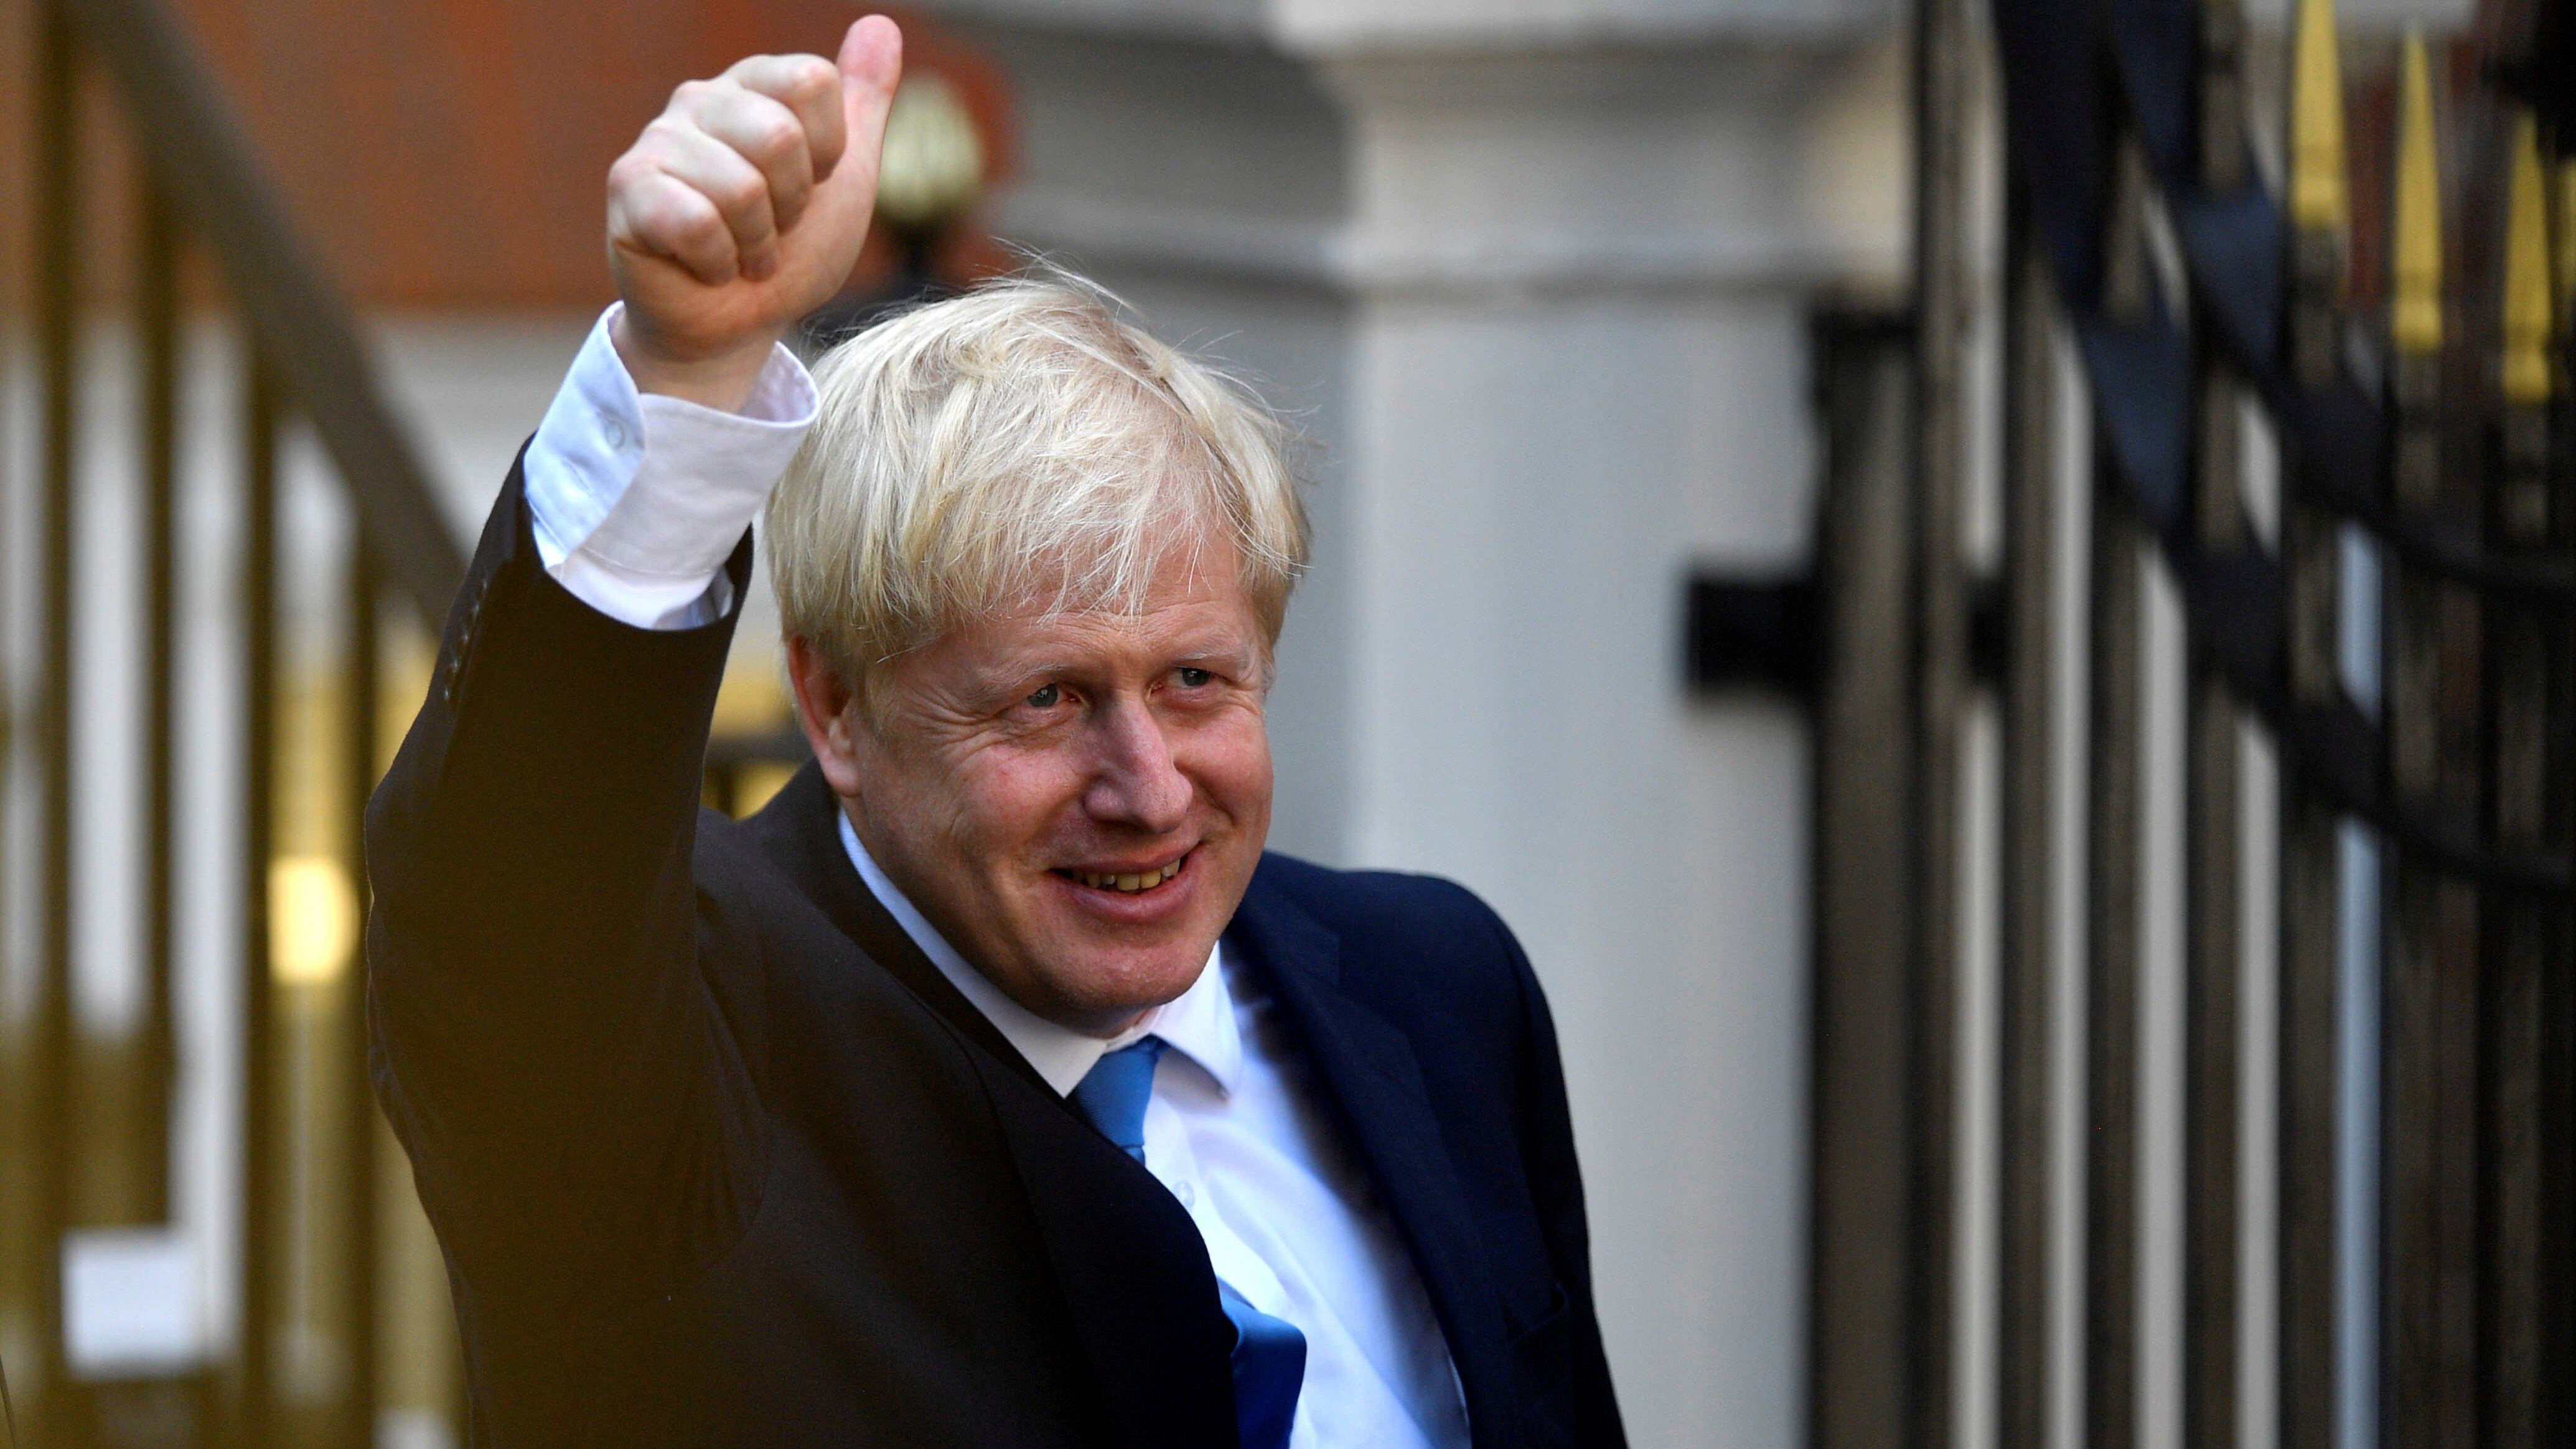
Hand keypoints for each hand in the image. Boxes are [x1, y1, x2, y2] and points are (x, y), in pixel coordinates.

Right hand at [605, 17, 902, 407]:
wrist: (739, 325)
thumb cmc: (792, 249)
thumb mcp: (845, 177)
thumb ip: (863, 102)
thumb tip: (881, 23)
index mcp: (755, 84)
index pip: (813, 80)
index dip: (828, 152)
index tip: (811, 185)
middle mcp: (700, 98)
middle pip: (779, 136)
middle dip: (791, 206)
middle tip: (773, 228)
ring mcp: (658, 140)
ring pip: (741, 187)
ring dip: (757, 244)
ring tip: (741, 251)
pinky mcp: (628, 189)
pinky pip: (696, 222)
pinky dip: (718, 263)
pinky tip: (707, 266)